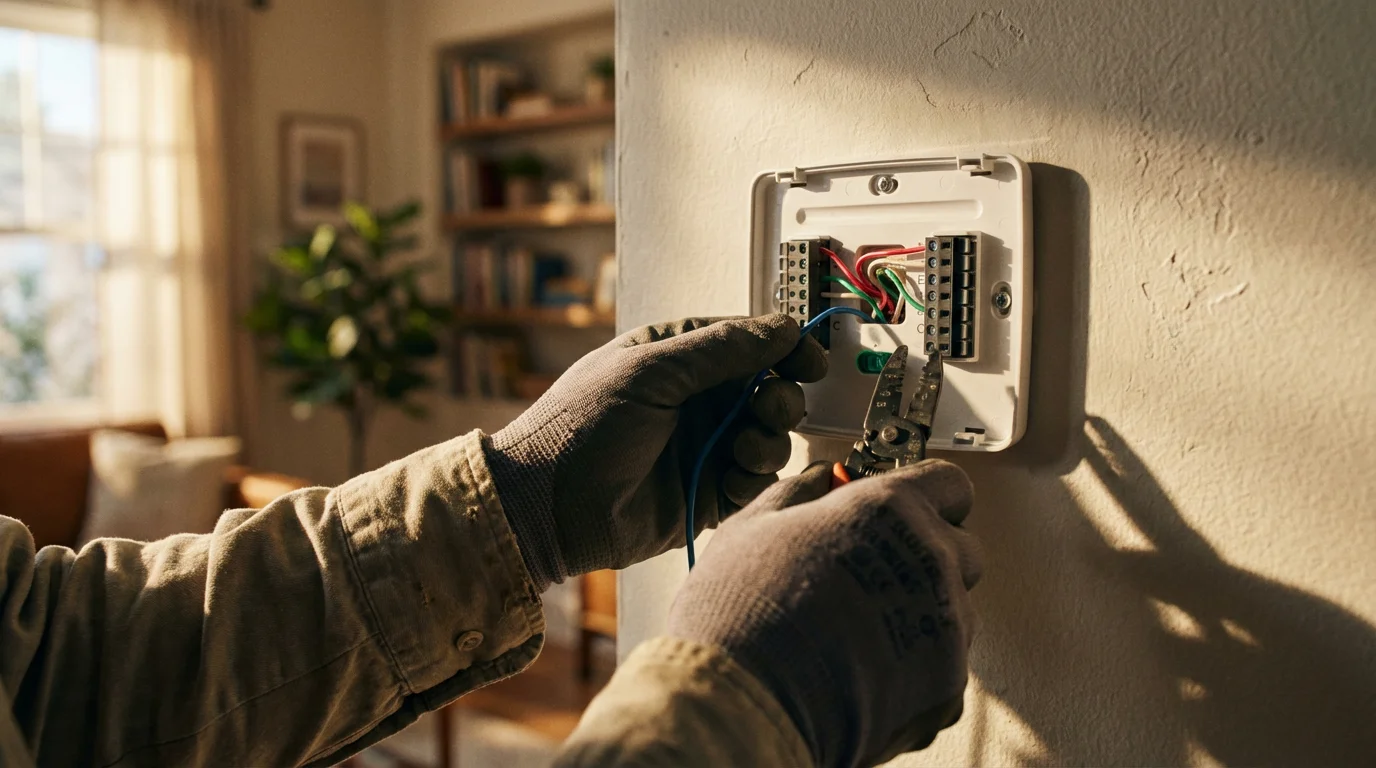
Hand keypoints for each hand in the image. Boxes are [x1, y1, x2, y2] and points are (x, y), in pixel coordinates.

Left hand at [484, 315, 825, 590]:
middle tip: (770, 407)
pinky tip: (733, 479)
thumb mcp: (649, 371)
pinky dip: (753, 480)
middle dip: (780, 397)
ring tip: (746, 447)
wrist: (545, 507)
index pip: (746, 342)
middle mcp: (691, 400)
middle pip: (765, 389)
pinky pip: (752, 482)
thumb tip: (780, 326)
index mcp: (674, 358)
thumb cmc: (577, 428)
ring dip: (769, 440)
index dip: (783, 348)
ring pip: (766, 437)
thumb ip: (720, 348)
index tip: (809, 359)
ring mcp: (700, 447)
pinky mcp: (705, 494)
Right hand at [667, 460, 983, 767]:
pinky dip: (914, 669)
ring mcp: (947, 628)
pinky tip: (864, 670)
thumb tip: (820, 479)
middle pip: (962, 548)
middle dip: (927, 555)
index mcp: (890, 510)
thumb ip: (799, 492)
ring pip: (955, 611)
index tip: (905, 508)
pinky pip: (944, 667)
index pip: (948, 484)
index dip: (925, 494)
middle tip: (875, 572)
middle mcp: (931, 561)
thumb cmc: (742, 613)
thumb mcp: (753, 526)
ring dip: (920, 615)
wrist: (746, 705)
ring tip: (858, 632)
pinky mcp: (947, 686)